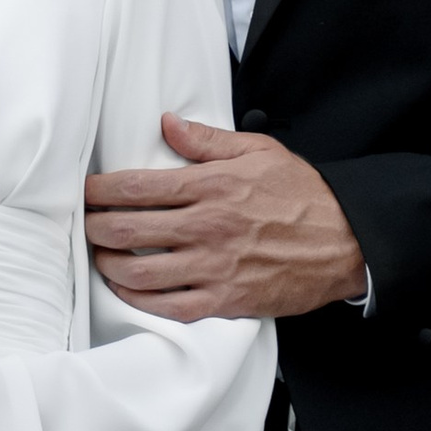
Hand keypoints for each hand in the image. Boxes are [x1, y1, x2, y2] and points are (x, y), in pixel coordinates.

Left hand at [85, 113, 367, 321]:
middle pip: (128, 230)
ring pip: (140, 273)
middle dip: (95, 227)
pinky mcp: (225, 300)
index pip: (138, 187)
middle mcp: (207, 227)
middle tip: (84, 223)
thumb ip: (207, 140)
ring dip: (110, 265)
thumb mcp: (258, 150)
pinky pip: (169, 307)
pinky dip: (139, 300)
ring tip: (100, 256)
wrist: (346, 241)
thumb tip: (167, 123)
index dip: (101, 190)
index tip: (87, 190)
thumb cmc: (303, 194)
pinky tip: (128, 289)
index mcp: (211, 186)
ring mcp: (214, 267)